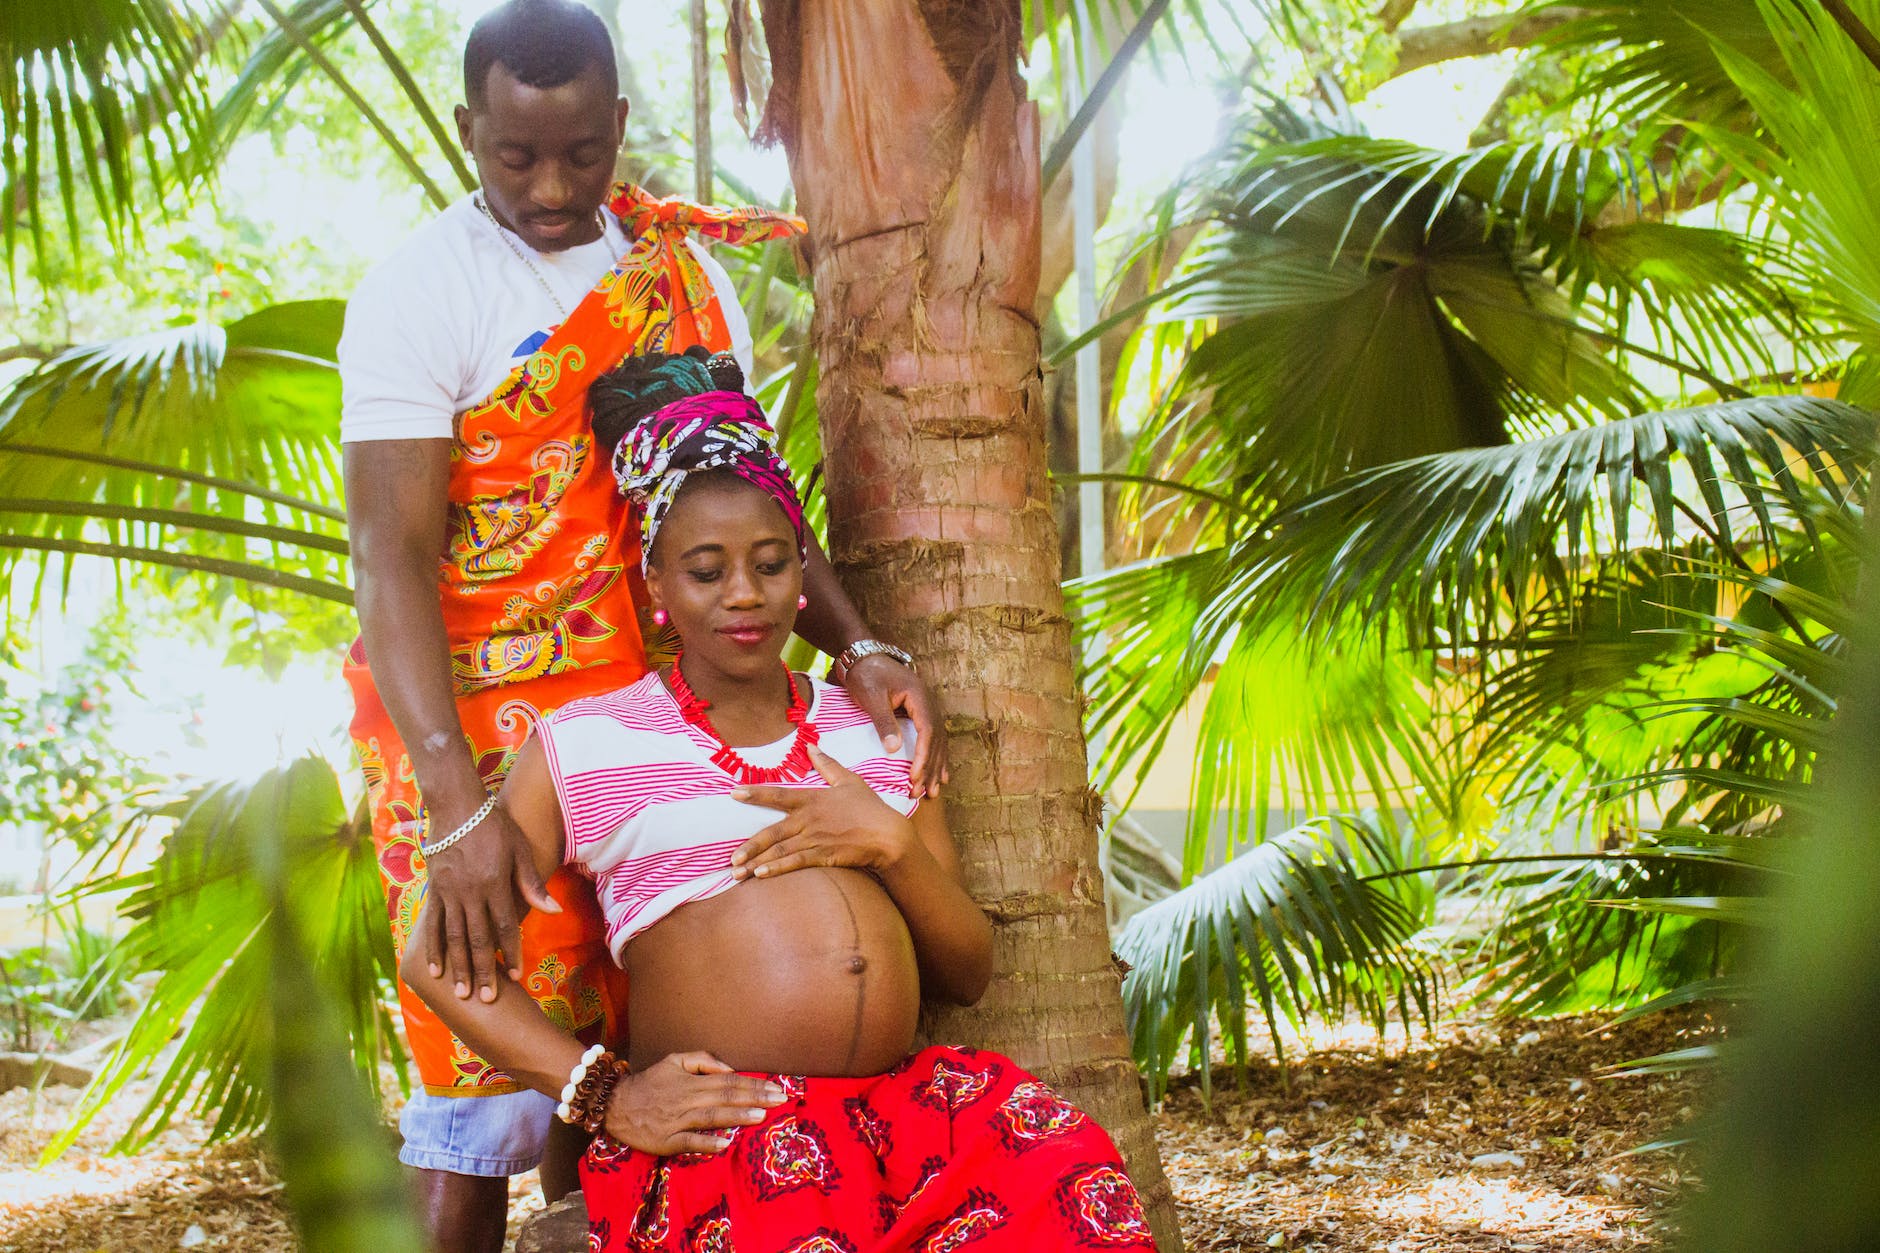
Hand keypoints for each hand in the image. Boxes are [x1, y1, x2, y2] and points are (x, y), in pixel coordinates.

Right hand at [420, 802, 559, 1002]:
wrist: (456, 805)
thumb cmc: (495, 825)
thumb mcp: (519, 850)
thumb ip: (531, 884)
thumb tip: (552, 911)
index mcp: (494, 883)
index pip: (506, 926)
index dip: (513, 952)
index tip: (518, 976)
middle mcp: (470, 893)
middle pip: (479, 939)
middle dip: (483, 971)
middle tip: (486, 999)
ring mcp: (448, 893)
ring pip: (454, 937)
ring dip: (459, 967)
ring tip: (462, 993)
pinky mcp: (434, 890)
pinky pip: (432, 925)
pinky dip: (433, 949)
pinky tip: (434, 970)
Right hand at [603, 1052, 787, 1154]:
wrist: (616, 1104)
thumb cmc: (650, 1082)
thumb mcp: (674, 1060)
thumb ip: (702, 1060)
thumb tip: (729, 1068)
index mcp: (691, 1081)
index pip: (728, 1081)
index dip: (753, 1084)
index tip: (776, 1087)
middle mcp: (687, 1099)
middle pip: (725, 1097)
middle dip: (754, 1098)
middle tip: (780, 1100)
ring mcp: (677, 1121)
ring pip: (711, 1117)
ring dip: (736, 1116)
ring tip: (760, 1115)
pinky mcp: (667, 1141)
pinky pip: (689, 1142)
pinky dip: (707, 1142)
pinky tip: (725, 1143)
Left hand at [730, 745, 916, 879]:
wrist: (889, 835)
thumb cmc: (870, 807)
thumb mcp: (849, 780)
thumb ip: (828, 764)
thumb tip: (811, 745)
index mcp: (812, 799)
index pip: (778, 794)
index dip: (755, 793)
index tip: (734, 793)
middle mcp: (809, 818)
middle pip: (772, 831)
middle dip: (749, 846)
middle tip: (730, 858)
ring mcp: (815, 838)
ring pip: (780, 850)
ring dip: (757, 862)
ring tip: (738, 872)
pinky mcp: (824, 855)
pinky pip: (796, 862)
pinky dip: (777, 868)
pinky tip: (761, 875)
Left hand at [838, 652, 948, 796]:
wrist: (864, 658)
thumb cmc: (867, 675)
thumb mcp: (872, 697)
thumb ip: (883, 722)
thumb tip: (894, 749)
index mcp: (919, 697)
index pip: (927, 731)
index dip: (923, 756)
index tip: (914, 776)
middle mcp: (929, 704)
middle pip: (936, 741)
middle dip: (930, 768)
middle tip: (921, 792)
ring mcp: (926, 709)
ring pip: (938, 743)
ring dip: (936, 768)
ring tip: (933, 792)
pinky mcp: (920, 715)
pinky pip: (933, 740)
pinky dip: (936, 759)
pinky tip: (940, 775)